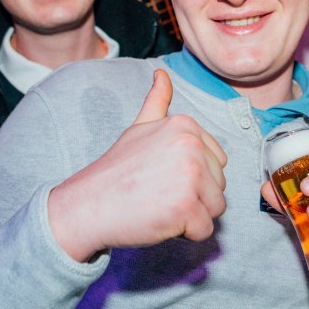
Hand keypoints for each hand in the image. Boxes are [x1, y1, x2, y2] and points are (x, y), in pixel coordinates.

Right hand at [48, 70, 227, 261]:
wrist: (88, 205)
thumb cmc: (116, 171)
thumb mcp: (138, 128)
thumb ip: (157, 102)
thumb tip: (162, 74)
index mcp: (185, 126)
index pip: (217, 162)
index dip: (192, 177)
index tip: (161, 175)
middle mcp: (192, 146)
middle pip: (219, 185)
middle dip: (193, 197)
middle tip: (158, 193)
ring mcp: (190, 175)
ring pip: (216, 208)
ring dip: (192, 216)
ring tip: (160, 205)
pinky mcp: (187, 206)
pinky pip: (205, 230)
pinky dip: (185, 234)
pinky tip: (160, 220)